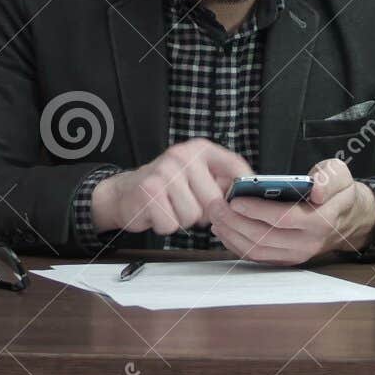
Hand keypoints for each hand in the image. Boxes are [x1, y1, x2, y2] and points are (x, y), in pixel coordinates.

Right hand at [91, 139, 248, 235]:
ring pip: (193, 215)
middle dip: (205, 213)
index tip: (244, 203)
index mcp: (200, 149)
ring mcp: (165, 172)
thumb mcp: (196, 176)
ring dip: (183, 220)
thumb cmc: (168, 188)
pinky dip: (166, 225)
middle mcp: (183, 155)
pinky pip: (172, 223)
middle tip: (190, 206)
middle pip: (214, 200)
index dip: (243, 189)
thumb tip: (249, 198)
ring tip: (172, 207)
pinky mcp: (149, 191)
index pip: (235, 167)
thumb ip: (221, 182)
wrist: (125, 192)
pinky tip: (159, 212)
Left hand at [210, 158, 374, 265]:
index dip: (257, 211)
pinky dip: (237, 245)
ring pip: (257, 250)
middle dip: (235, 222)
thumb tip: (317, 190)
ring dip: (232, 235)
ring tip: (216, 217)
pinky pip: (257, 257)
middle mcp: (308, 242)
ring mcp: (297, 254)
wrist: (347, 218)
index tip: (236, 200)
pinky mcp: (287, 259)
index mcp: (321, 220)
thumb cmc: (338, 192)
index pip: (284, 218)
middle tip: (216, 207)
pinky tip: (224, 230)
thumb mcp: (340, 175)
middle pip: (264, 237)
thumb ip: (330, 178)